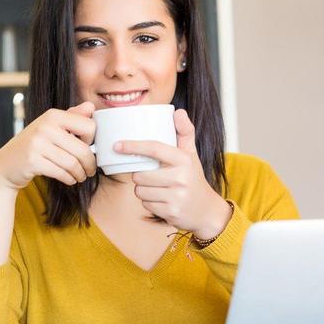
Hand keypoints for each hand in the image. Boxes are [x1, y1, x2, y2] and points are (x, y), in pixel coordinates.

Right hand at [0, 101, 96, 189]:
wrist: (7, 164)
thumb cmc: (34, 145)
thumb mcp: (51, 126)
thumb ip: (72, 116)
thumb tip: (91, 107)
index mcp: (53, 115)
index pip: (88, 126)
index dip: (92, 140)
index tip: (87, 147)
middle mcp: (45, 127)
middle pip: (82, 149)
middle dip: (90, 163)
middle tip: (90, 170)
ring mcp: (37, 144)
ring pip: (72, 164)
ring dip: (80, 174)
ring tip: (80, 176)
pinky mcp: (33, 161)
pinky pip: (61, 173)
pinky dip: (69, 179)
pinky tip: (69, 179)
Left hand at [115, 109, 231, 239]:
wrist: (206, 210)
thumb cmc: (194, 178)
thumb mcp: (191, 155)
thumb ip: (185, 132)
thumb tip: (179, 111)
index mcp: (184, 159)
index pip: (154, 148)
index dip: (133, 146)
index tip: (117, 145)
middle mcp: (181, 177)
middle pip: (141, 174)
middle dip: (140, 175)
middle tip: (151, 176)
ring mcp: (176, 196)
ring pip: (140, 190)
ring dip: (143, 189)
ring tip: (157, 188)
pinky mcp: (171, 211)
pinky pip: (146, 204)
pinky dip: (149, 202)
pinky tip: (161, 200)